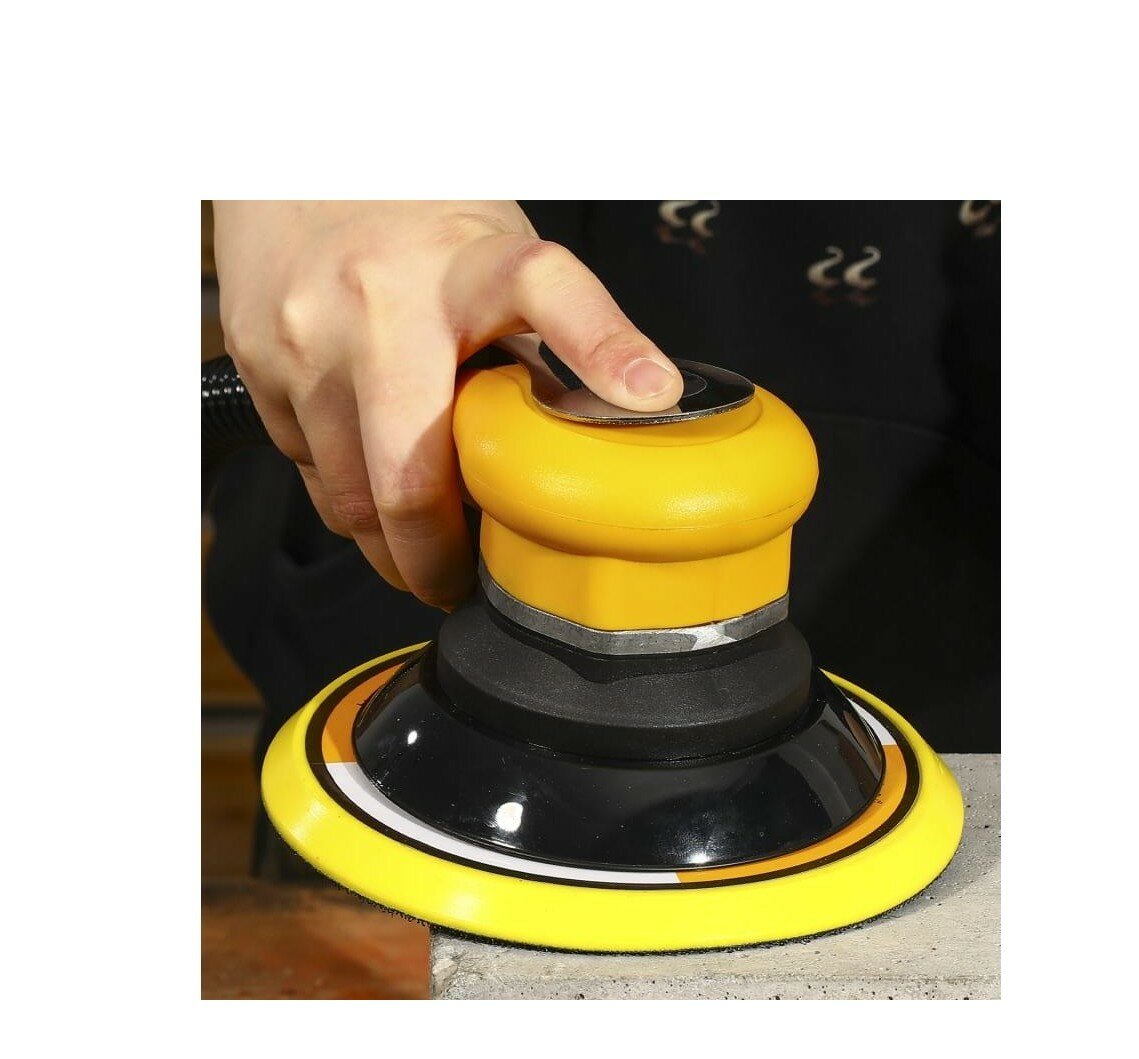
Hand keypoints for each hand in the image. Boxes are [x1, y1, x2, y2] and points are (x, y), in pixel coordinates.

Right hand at [212, 201, 683, 607]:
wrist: (298, 170)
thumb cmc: (417, 227)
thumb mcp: (498, 257)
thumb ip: (539, 342)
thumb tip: (603, 430)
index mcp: (472, 262)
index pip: (549, 293)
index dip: (603, 346)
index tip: (652, 394)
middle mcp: (383, 301)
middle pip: (410, 476)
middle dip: (434, 558)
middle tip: (457, 581)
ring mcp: (310, 338)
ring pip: (348, 497)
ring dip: (387, 543)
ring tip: (417, 549)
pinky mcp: (259, 366)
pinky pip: (307, 470)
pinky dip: (344, 496)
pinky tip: (367, 481)